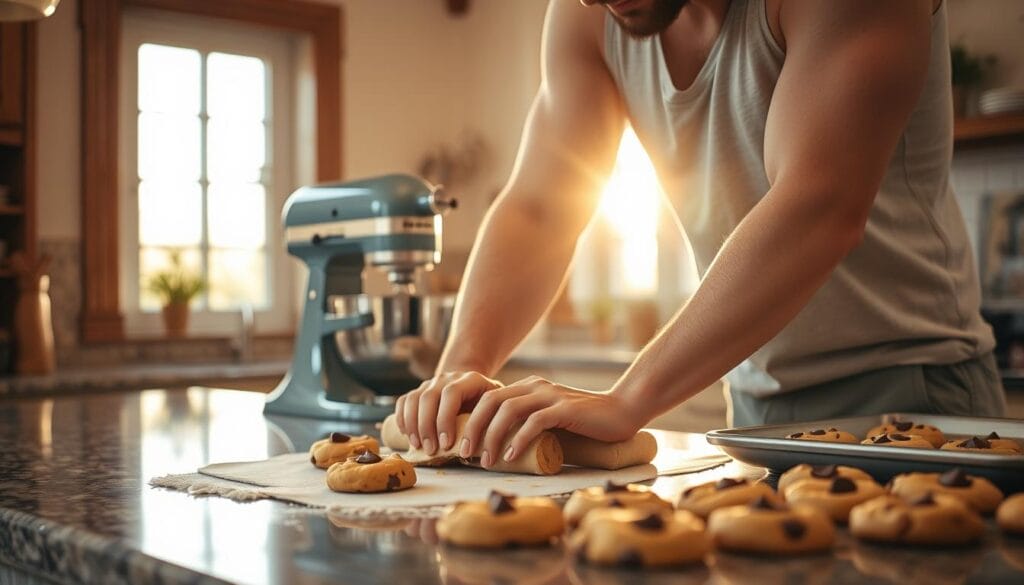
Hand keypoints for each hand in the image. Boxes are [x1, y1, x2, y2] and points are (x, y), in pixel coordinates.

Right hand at [393, 370, 502, 454]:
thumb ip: (490, 422)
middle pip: (429, 397)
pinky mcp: (419, 391)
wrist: (474, 389)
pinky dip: (402, 418)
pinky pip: (404, 401)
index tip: (446, 444)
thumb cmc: (487, 407)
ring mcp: (432, 383)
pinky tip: (407, 435)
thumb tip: (485, 448)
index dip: (446, 419)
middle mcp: (448, 378)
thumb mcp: (495, 409)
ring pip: (413, 399)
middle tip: (431, 450)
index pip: (452, 393)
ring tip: (418, 445)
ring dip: (413, 424)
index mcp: (470, 380)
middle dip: (427, 426)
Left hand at [460, 376, 643, 468]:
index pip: (488, 398)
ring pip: (508, 410)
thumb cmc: (586, 422)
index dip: (469, 420)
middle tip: (463, 453)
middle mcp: (535, 386)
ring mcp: (550, 395)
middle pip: (490, 402)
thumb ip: (530, 422)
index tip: (461, 444)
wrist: (623, 411)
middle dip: (472, 428)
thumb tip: (501, 448)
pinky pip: (534, 422)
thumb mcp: (550, 418)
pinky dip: (518, 440)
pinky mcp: (565, 408)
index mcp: (528, 387)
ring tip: (485, 460)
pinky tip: (509, 456)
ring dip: (490, 436)